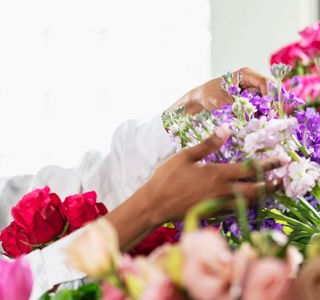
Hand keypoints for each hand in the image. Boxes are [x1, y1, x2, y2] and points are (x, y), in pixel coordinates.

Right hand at [142, 125, 280, 223]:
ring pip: (247, 202)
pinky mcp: (213, 213)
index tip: (282, 159)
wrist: (155, 204)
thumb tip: (226, 129)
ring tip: (268, 190)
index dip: (269, 164)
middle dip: (270, 184)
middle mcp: (223, 191)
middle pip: (256, 190)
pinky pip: (235, 210)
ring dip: (261, 196)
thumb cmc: (167, 177)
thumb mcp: (185, 156)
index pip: (251, 169)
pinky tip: (245, 201)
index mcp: (218, 174)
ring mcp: (219, 204)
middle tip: (280, 179)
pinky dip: (245, 205)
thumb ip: (208, 144)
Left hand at [169, 67, 270, 114]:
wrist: (199, 99)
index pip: (265, 82)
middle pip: (269, 91)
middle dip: (269, 105)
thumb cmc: (208, 95)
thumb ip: (238, 108)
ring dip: (263, 111)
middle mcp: (252, 80)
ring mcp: (251, 89)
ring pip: (264, 100)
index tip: (267, 109)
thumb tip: (251, 116)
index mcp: (246, 74)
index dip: (269, 95)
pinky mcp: (249, 98)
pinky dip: (257, 113)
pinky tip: (255, 121)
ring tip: (262, 121)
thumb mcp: (222, 102)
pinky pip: (258, 106)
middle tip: (268, 118)